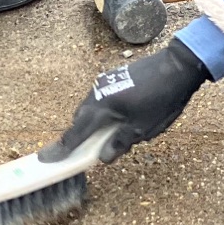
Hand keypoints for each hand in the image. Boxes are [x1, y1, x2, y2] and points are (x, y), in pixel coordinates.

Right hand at [43, 40, 208, 162]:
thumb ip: (120, 143)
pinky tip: (120, 115)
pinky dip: (102, 111)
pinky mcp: (114, 77)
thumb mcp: (143, 129)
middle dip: (80, 135)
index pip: (75, 133)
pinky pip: (100, 98)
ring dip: (93, 122)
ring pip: (90, 108)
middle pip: (80, 119)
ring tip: (111, 134)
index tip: (45, 159)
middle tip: (88, 150)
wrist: (178, 65)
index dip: (61, 149)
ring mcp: (105, 83)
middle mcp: (97, 94)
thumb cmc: (162, 99)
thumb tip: (102, 157)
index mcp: (102, 109)